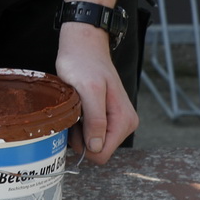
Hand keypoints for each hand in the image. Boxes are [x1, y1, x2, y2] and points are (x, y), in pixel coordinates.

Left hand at [55, 23, 137, 163]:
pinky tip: (77, 108)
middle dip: (80, 137)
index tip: (74, 124)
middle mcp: (124, 124)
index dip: (83, 144)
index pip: (102, 154)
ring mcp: (115, 121)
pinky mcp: (106, 117)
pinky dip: (78, 124)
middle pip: (97, 150)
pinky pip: (90, 133)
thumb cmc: (84, 63)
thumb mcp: (88, 90)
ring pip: (92, 143)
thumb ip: (95, 119)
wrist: (84, 46)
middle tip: (74, 112)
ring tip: (76, 107)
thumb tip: (97, 148)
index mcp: (125, 121)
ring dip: (78, 130)